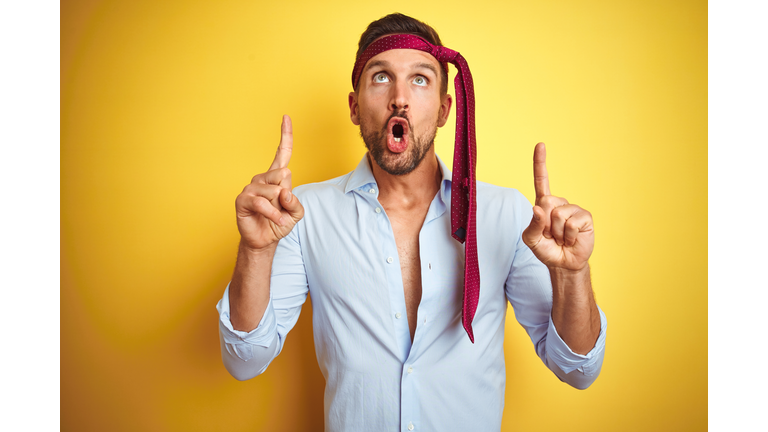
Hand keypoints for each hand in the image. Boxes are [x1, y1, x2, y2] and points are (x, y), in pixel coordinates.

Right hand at [235, 115, 304, 251]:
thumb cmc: (280, 223)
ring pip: (274, 190)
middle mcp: (263, 178)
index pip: (282, 153)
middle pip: (283, 175)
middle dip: (287, 195)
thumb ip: (296, 202)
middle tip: (280, 208)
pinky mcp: (243, 199)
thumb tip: (284, 191)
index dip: (285, 135)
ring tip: (276, 216)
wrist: (264, 240)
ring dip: (280, 208)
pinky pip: (262, 202)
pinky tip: (274, 219)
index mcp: (276, 177)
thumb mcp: (296, 213)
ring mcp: (251, 187)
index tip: (286, 117)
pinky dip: (273, 213)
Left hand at [521, 143, 593, 270]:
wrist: (564, 264)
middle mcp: (559, 204)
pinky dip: (569, 235)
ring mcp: (573, 209)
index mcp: (544, 205)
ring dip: (557, 232)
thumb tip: (538, 208)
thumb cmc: (546, 249)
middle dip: (546, 224)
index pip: (541, 180)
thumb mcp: (531, 239)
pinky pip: (572, 223)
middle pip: (547, 202)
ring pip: (559, 215)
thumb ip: (532, 224)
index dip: (540, 163)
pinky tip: (572, 239)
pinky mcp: (585, 218)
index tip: (540, 144)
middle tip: (551, 235)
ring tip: (562, 238)